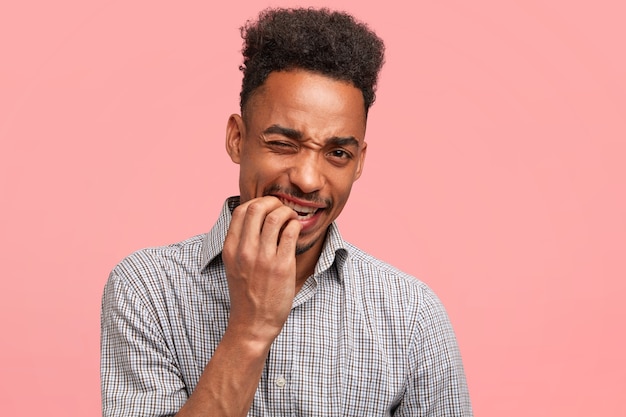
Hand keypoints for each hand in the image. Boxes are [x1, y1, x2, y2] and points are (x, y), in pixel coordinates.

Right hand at [222, 196, 301, 345]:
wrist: (253, 324)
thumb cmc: (246, 294)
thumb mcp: (234, 265)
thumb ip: (240, 243)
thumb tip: (254, 219)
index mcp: (231, 249)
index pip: (240, 210)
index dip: (257, 202)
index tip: (268, 208)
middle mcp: (245, 251)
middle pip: (257, 208)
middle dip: (273, 202)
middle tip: (282, 209)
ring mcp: (263, 258)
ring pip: (275, 217)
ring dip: (287, 212)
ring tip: (291, 219)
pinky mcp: (282, 266)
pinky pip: (290, 233)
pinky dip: (295, 225)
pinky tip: (296, 231)